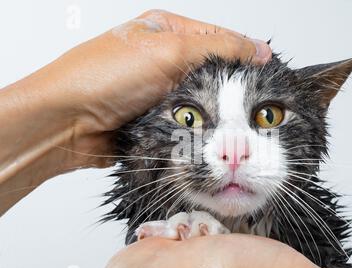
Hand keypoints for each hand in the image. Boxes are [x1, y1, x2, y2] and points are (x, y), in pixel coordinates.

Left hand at [33, 9, 271, 167]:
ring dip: (213, 112)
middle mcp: (163, 59)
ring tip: (231, 121)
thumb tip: (260, 49)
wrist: (66, 124)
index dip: (244, 52)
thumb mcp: (168, 51)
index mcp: (165, 31)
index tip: (268, 70)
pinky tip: (209, 136)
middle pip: (211, 72)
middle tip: (252, 102)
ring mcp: (159, 91)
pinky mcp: (155, 120)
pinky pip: (186, 123)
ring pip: (201, 101)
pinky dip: (197, 130)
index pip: (217, 37)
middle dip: (229, 87)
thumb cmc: (105, 78)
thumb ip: (218, 49)